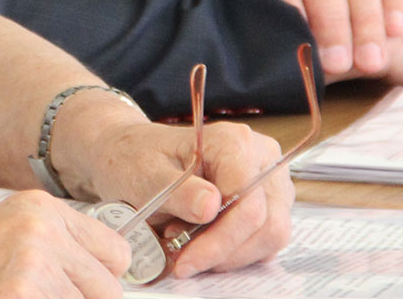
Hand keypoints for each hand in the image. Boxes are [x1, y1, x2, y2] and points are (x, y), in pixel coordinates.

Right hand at [0, 191, 129, 297]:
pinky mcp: (23, 296)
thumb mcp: (0, 244)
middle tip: (22, 296)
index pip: (115, 254)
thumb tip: (107, 283)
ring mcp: (33, 267)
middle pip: (108, 292)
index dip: (97, 284)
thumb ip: (52, 254)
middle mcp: (41, 230)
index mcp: (38, 209)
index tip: (75, 291)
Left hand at [69, 115, 291, 278]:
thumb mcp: (145, 174)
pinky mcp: (269, 205)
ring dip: (227, 255)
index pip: (248, 205)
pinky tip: (201, 245)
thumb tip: (211, 207)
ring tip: (186, 246)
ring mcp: (270, 182)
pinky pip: (264, 243)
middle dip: (222, 251)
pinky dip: (233, 253)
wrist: (131, 155)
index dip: (220, 241)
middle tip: (181, 256)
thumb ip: (178, 191)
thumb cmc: (137, 159)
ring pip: (269, 238)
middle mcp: (262, 158)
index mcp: (234, 142)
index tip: (186, 261)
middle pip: (265, 225)